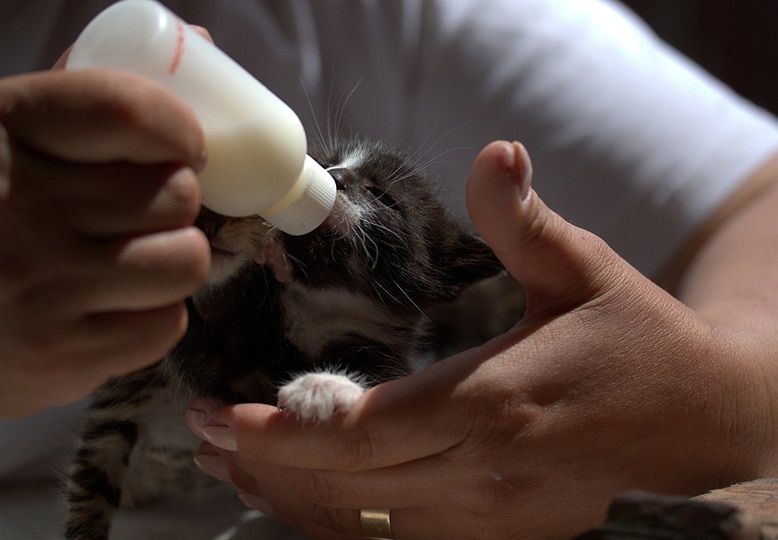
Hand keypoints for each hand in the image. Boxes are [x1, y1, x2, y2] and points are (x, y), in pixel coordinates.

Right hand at [0, 68, 208, 425]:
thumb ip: (82, 97)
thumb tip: (200, 45)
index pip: (128, 110)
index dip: (180, 130)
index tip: (184, 148)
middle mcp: (16, 206)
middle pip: (176, 193)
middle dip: (171, 205)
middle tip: (137, 216)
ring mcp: (40, 288)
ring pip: (186, 260)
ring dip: (170, 259)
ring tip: (127, 262)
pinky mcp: (61, 357)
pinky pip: (167, 324)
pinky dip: (151, 316)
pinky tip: (110, 308)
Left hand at [186, 141, 772, 537]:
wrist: (700, 421)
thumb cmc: (637, 338)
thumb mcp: (587, 269)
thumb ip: (524, 221)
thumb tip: (493, 153)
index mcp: (496, 403)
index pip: (364, 431)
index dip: (284, 429)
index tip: (221, 413)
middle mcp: (487, 471)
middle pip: (350, 484)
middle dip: (267, 461)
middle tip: (204, 432)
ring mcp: (495, 517)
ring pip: (368, 523)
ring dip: (293, 495)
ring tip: (235, 463)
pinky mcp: (503, 534)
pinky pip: (402, 538)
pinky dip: (342, 519)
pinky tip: (305, 496)